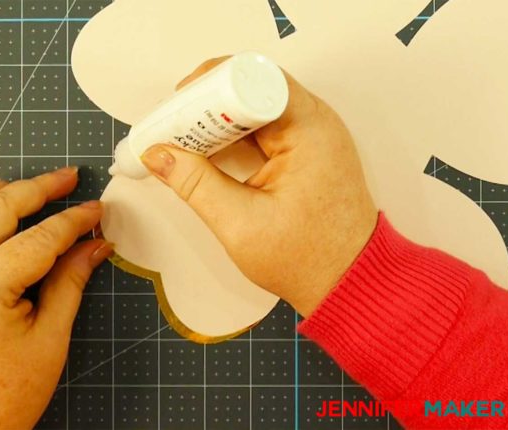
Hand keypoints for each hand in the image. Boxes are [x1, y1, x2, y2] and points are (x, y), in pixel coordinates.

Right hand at [141, 57, 377, 316]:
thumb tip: (157, 154)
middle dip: (207, 104)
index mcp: (308, 129)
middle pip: (252, 89)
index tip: (177, 106)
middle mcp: (315, 122)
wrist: (350, 283)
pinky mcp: (306, 152)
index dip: (209, 86)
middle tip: (171, 125)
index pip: (252, 80)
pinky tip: (208, 153)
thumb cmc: (307, 259)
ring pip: (254, 109)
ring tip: (181, 139)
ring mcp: (313, 136)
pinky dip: (234, 137)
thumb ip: (194, 184)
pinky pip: (264, 129)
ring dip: (218, 121)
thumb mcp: (239, 223)